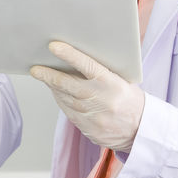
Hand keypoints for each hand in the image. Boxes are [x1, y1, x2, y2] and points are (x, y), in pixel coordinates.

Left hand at [31, 41, 145, 152]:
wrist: (142, 131)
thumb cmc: (131, 100)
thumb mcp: (123, 80)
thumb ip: (102, 71)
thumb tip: (75, 58)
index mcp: (112, 84)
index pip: (87, 65)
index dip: (69, 55)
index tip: (53, 46)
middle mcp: (101, 101)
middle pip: (68, 85)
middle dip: (49, 75)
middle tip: (35, 68)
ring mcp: (93, 117)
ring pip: (65, 99)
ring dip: (53, 87)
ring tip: (44, 76)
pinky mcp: (88, 128)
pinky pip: (68, 112)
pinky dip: (61, 100)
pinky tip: (56, 92)